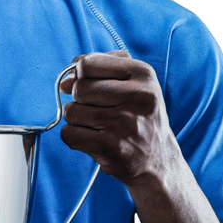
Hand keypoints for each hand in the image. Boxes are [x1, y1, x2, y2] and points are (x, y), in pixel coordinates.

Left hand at [59, 50, 178, 186]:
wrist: (157, 158)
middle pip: (79, 89)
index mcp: (143, 74)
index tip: (89, 86)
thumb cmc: (137, 114)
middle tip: (98, 110)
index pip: (88, 64)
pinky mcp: (111, 148)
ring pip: (71, 111)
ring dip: (76, 120)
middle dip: (79, 100)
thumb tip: (64, 82)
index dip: (80, 75)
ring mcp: (125, 123)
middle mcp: (138, 97)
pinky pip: (69, 134)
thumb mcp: (131, 81)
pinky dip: (73, 137)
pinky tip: (92, 140)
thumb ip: (96, 68)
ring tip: (98, 126)